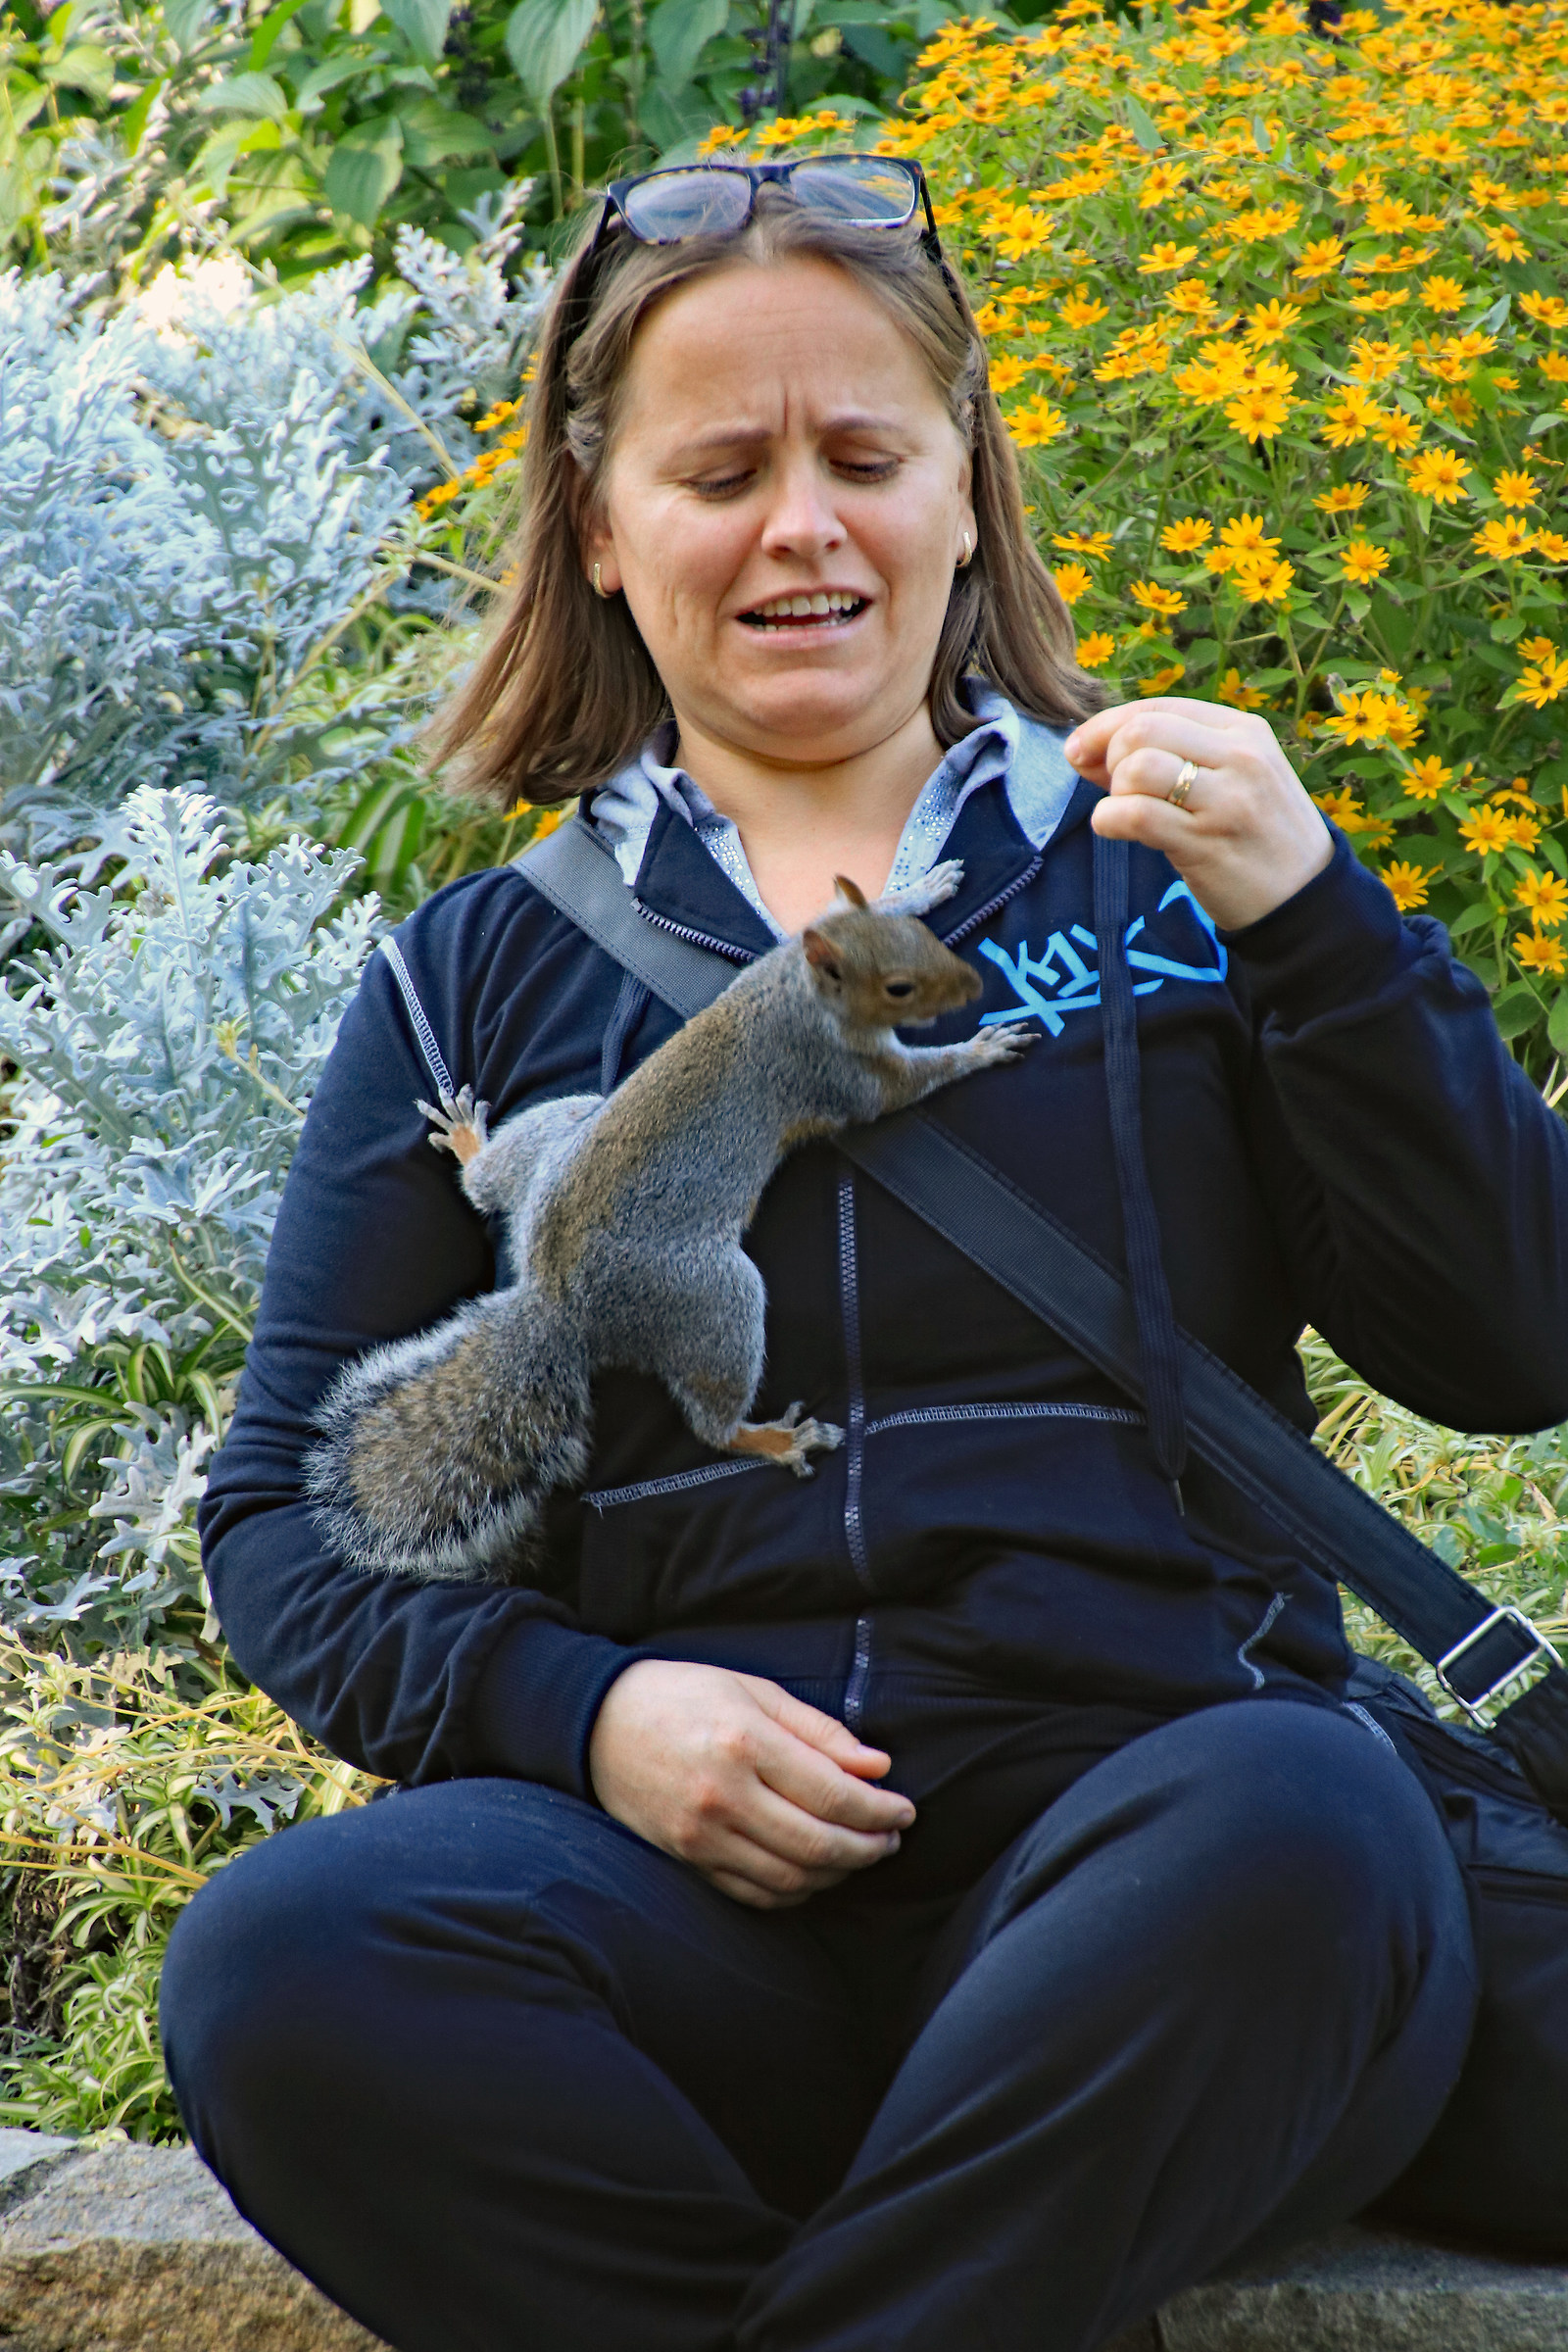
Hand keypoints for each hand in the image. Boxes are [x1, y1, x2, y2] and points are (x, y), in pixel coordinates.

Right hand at [587, 1659, 914, 1908]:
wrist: (598, 1723)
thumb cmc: (683, 1694)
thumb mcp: (752, 1690)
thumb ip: (817, 1730)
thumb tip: (877, 1766)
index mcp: (744, 1743)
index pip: (833, 1794)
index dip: (879, 1809)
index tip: (905, 1809)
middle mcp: (723, 1795)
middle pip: (817, 1843)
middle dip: (868, 1847)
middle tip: (893, 1838)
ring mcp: (701, 1834)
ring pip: (791, 1876)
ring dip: (838, 1873)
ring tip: (861, 1853)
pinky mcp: (686, 1859)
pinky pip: (754, 1892)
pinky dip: (795, 1890)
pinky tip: (815, 1872)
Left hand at [1064, 699, 1333, 932]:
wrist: (1305, 898)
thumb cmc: (1256, 837)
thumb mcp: (1230, 781)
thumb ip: (1167, 757)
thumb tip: (1082, 750)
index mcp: (1245, 732)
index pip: (1159, 707)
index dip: (1106, 726)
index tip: (1079, 752)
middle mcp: (1239, 757)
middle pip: (1142, 730)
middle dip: (1108, 756)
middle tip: (1115, 790)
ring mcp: (1226, 799)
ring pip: (1137, 766)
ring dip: (1115, 791)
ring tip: (1127, 813)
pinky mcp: (1207, 843)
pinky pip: (1135, 814)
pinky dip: (1108, 820)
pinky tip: (1115, 830)